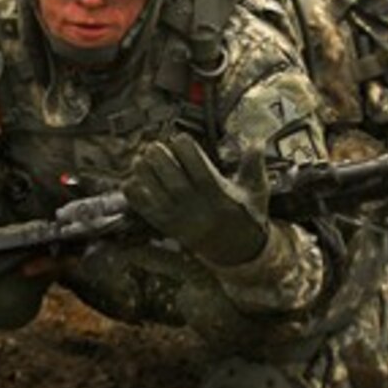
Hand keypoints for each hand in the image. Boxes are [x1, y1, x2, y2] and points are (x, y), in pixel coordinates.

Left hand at [124, 134, 269, 265]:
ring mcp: (182, 220)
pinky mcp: (169, 228)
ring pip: (160, 198)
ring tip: (139, 160)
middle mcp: (199, 209)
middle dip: (162, 163)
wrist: (236, 250)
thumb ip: (254, 165)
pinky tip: (130, 181)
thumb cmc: (246, 213)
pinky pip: (148, 214)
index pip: (203, 173)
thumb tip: (257, 140)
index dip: (189, 155)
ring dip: (146, 177)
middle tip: (152, 145)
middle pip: (176, 185)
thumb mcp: (257, 189)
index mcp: (220, 197)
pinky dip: (136, 199)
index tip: (180, 138)